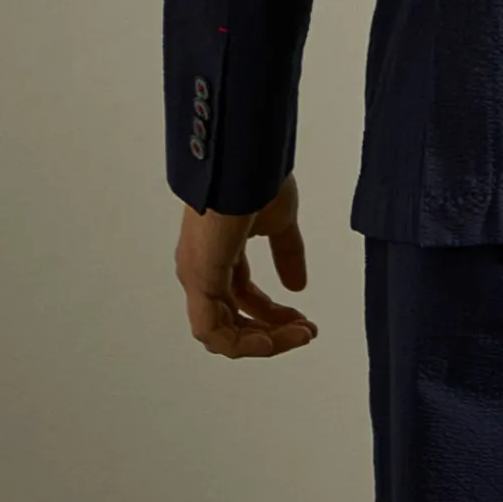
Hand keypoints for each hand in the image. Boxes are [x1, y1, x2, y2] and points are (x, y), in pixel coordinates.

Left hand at [174, 171, 317, 358]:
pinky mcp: (200, 278)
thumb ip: (286, 255)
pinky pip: (214, 330)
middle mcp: (201, 270)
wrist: (246, 158)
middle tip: (306, 332)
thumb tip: (298, 287)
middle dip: (272, 332)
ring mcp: (196, 276)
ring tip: (299, 335)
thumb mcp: (279, 223)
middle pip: (232, 321)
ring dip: (263, 341)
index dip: (274, 316)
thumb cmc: (257, 179)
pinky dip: (243, 343)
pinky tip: (272, 341)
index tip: (305, 321)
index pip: (241, 299)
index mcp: (217, 255)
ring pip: (223, 332)